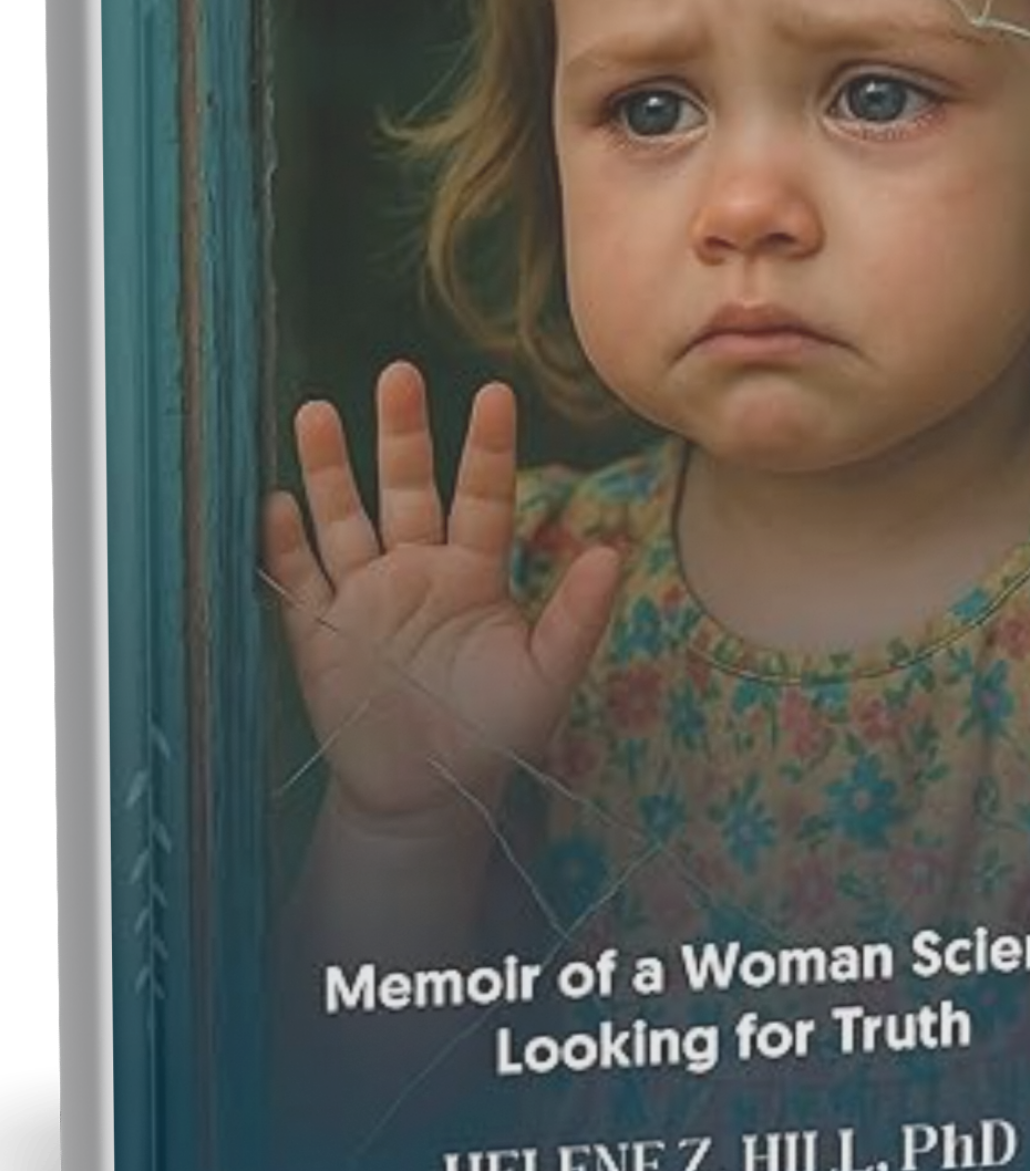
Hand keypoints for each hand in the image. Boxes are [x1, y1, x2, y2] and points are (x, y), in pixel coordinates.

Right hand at [262, 362, 619, 835]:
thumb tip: (610, 553)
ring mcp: (364, 598)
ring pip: (343, 520)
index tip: (495, 393)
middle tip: (397, 373)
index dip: (486, 447)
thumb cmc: (493, 733)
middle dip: (399, 433)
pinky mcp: (320, 635)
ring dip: (328, 470)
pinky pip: (299, 581)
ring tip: (315, 412)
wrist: (428, 797)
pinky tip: (278, 502)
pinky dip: (286, 545)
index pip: (481, 495)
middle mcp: (416, 571)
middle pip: (404, 488)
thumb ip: (578, 617)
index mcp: (472, 572)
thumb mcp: (546, 678)